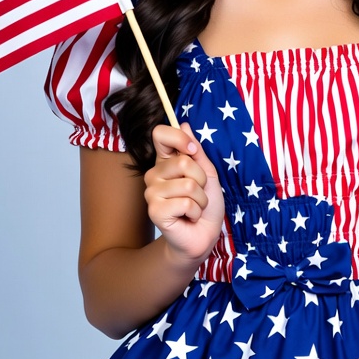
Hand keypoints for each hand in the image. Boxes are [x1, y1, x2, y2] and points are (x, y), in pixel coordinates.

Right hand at [144, 124, 224, 265]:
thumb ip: (196, 151)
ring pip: (188, 184)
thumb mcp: (207, 173)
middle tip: (198, 193)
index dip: (179, 138)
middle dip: (201, 179)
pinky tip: (190, 217)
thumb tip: (183, 123)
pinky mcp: (154, 211)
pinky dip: (196, 211)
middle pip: (183, 161)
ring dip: (201, 199)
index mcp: (165, 162)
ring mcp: (151, 193)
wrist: (203, 235)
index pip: (160, 134)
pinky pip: (185, 202)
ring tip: (195, 207)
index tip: (193, 150)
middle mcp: (154, 174)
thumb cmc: (205, 204)